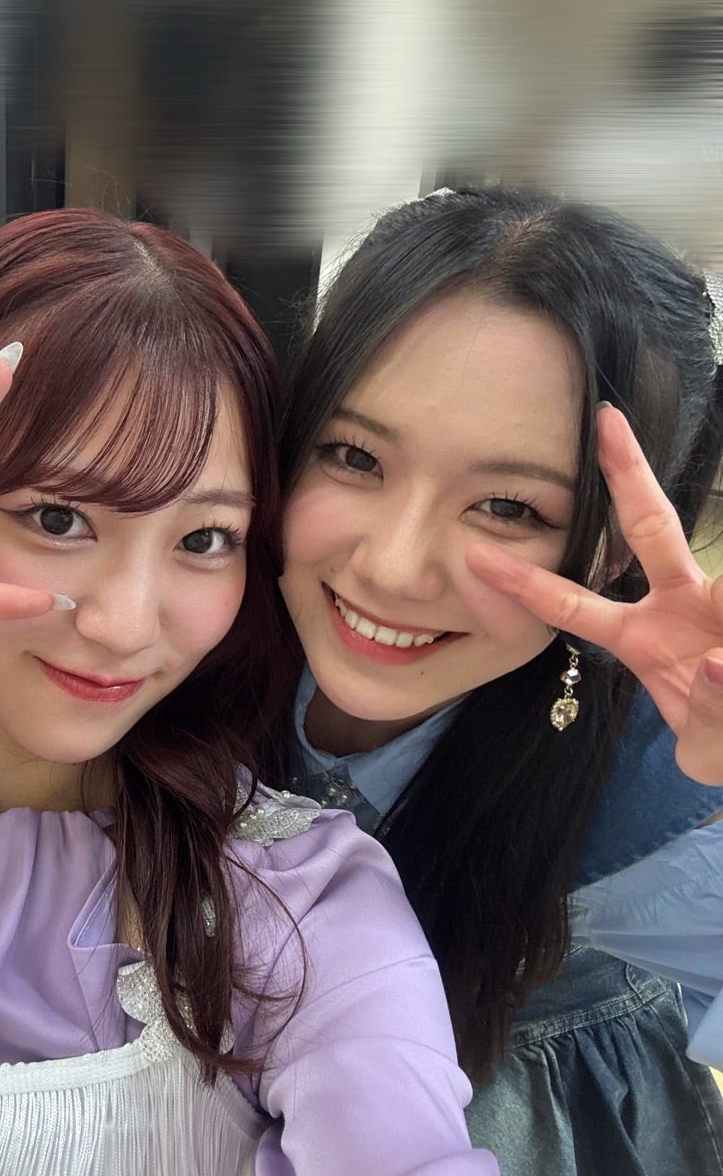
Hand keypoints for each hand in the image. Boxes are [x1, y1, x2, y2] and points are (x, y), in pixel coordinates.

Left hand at [466, 405, 722, 783]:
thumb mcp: (707, 753)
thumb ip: (706, 724)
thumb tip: (719, 666)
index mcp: (643, 639)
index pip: (573, 604)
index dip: (526, 581)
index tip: (476, 552)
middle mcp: (682, 604)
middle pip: (651, 528)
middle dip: (628, 475)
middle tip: (605, 422)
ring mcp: (720, 601)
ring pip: (722, 587)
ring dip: (717, 649)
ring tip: (715, 667)